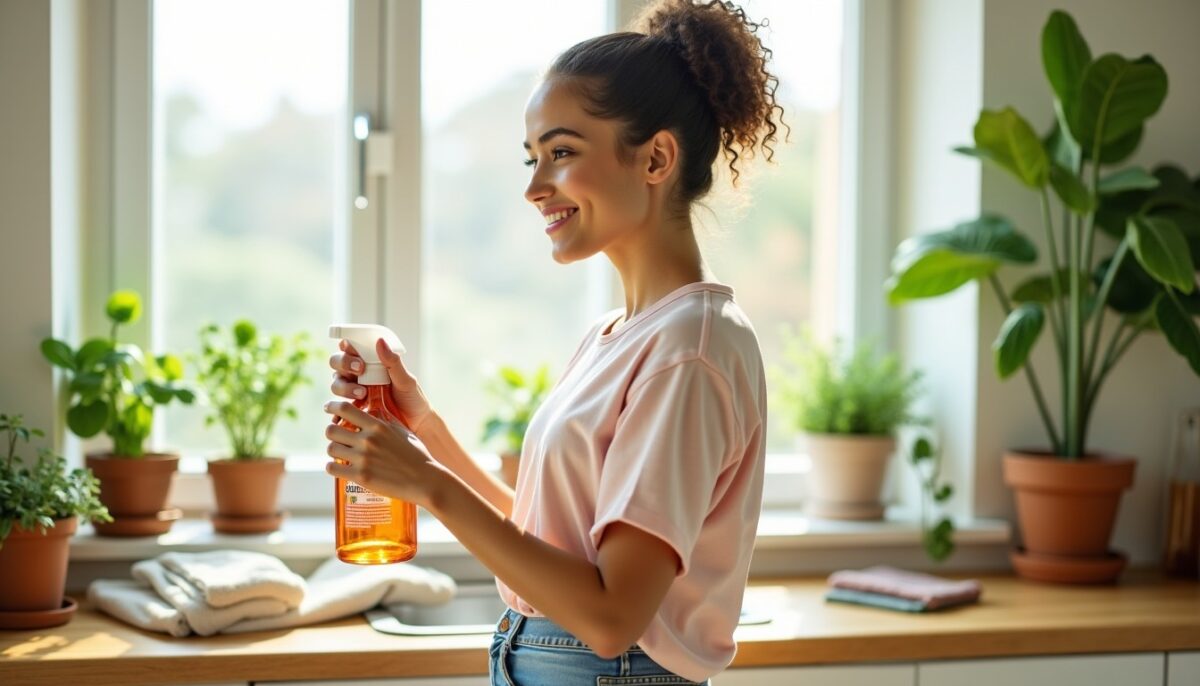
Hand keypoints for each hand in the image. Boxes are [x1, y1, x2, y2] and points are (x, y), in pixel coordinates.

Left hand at [324, 400, 448, 507]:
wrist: (425, 480)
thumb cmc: (417, 455)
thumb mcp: (402, 431)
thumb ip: (384, 420)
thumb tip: (371, 411)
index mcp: (378, 426)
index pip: (345, 408)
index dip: (334, 407)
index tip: (330, 409)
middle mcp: (368, 440)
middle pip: (331, 430)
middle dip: (333, 433)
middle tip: (339, 438)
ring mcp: (363, 458)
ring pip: (331, 449)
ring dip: (334, 451)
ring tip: (341, 454)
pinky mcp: (361, 476)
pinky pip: (332, 468)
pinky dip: (333, 467)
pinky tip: (340, 468)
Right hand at [329, 338, 433, 431]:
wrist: (416, 423)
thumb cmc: (412, 397)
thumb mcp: (405, 379)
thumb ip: (393, 362)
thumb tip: (380, 341)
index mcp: (369, 362)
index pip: (350, 347)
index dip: (346, 346)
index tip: (355, 349)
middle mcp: (358, 375)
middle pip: (337, 363)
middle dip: (344, 363)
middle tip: (360, 369)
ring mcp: (354, 391)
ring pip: (336, 384)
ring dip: (344, 386)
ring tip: (362, 393)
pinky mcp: (353, 410)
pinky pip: (338, 409)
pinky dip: (337, 411)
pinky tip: (341, 415)